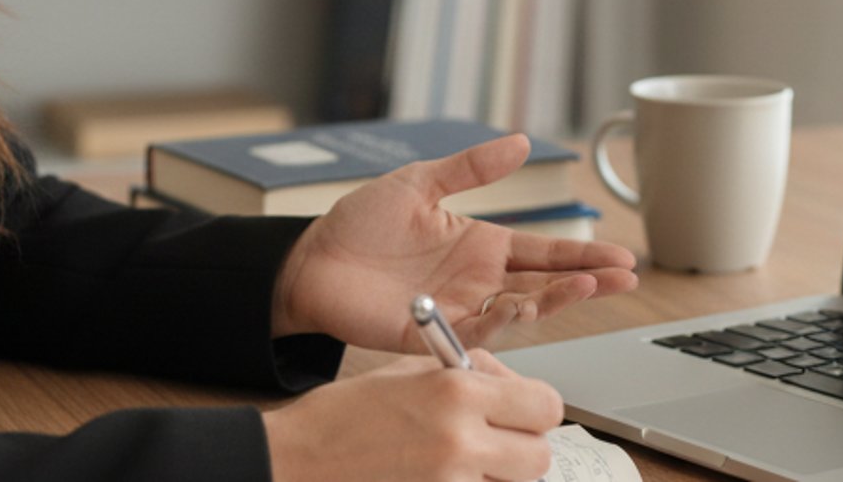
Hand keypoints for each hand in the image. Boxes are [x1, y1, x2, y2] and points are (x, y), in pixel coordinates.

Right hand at [263, 350, 562, 481]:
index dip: (535, 409)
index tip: (520, 412)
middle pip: (539, 457)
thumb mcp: (410, 372)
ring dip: (496, 480)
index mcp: (456, 392)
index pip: (545, 406)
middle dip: (522, 450)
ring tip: (456, 465)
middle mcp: (460, 441)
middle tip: (493, 444)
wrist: (296, 461)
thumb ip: (473, 375)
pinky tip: (438, 480)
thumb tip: (516, 390)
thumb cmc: (345, 416)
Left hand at [273, 134, 638, 350]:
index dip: (583, 255)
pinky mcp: (432, 332)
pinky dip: (502, 322)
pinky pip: (475, 332)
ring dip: (557, 300)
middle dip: (588, 281)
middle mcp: (477, 280)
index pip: (544, 251)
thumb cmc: (360, 222)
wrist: (311, 260)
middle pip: (545, 284)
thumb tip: (521, 142)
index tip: (621, 258)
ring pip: (521, 310)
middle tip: (626, 277)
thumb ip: (471, 167)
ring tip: (588, 286)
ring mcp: (458, 308)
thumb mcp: (420, 183)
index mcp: (480, 245)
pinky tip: (524, 304)